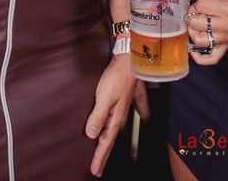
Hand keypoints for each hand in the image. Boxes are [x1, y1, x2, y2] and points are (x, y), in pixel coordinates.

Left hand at [85, 54, 139, 176]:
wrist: (131, 58)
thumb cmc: (117, 76)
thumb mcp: (104, 96)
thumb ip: (98, 115)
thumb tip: (91, 135)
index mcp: (116, 117)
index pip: (105, 142)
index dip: (99, 157)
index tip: (95, 171)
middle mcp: (121, 115)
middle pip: (111, 139)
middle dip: (104, 154)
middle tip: (98, 169)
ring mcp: (125, 106)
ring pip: (117, 129)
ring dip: (111, 141)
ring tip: (107, 151)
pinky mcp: (126, 98)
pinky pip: (129, 115)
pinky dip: (128, 124)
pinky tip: (136, 124)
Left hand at [186, 0, 227, 64]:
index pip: (199, 6)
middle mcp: (227, 26)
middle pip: (195, 23)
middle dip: (194, 11)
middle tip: (202, 5)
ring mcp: (227, 37)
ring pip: (198, 40)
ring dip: (193, 29)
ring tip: (199, 20)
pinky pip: (212, 58)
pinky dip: (201, 58)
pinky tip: (194, 50)